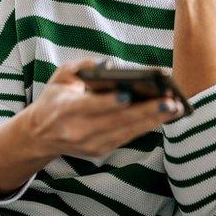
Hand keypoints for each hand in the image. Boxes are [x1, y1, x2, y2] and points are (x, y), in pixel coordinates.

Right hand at [23, 58, 183, 158]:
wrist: (39, 135)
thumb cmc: (55, 98)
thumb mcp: (61, 76)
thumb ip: (84, 66)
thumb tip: (110, 64)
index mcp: (65, 110)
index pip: (91, 107)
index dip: (110, 102)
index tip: (129, 94)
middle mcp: (78, 131)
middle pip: (117, 122)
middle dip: (146, 112)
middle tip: (171, 102)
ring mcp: (90, 145)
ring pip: (127, 132)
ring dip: (153, 121)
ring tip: (175, 108)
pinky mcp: (100, 151)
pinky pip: (127, 137)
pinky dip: (146, 127)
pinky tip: (164, 116)